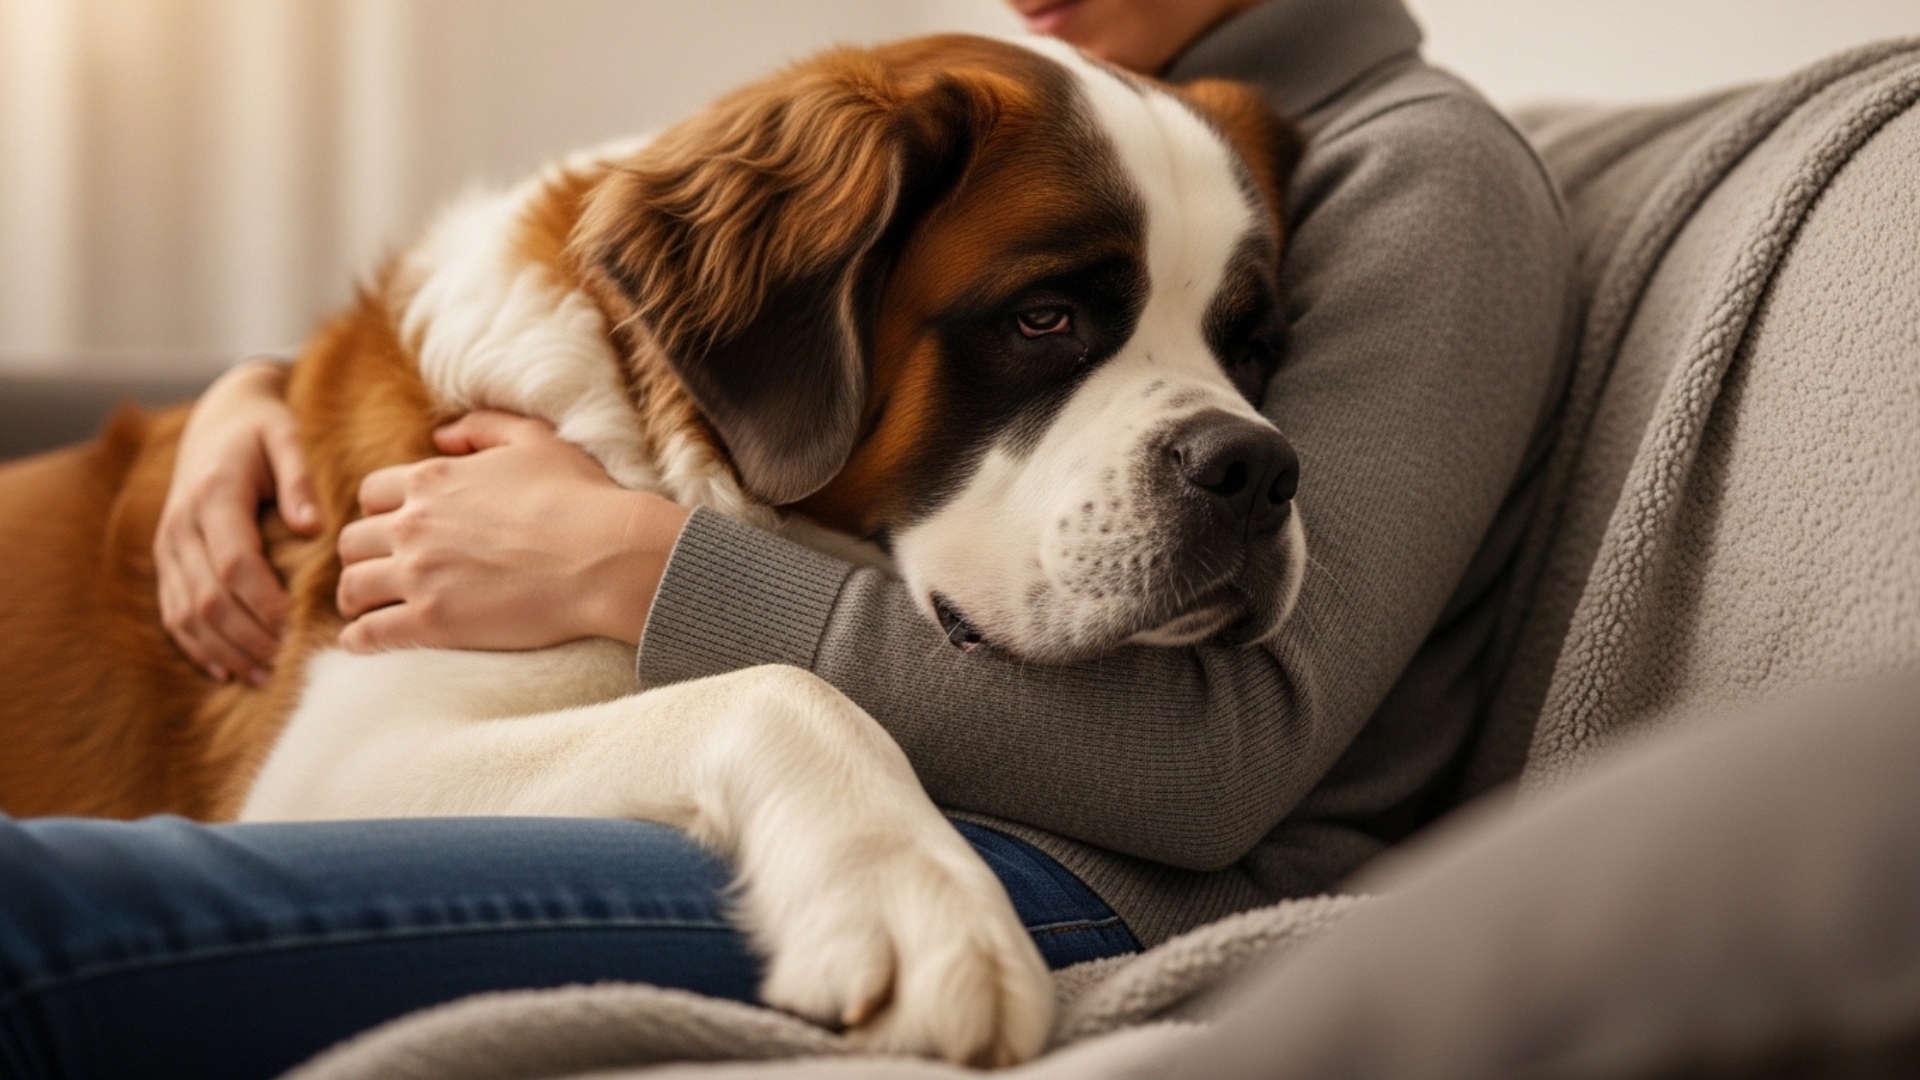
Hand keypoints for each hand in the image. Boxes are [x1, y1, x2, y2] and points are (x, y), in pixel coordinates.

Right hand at [155, 359, 320, 683]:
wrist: (218, 419)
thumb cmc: (264, 429)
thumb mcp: (286, 436)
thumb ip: (300, 478)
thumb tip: (314, 527)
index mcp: (213, 496)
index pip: (235, 564)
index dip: (265, 603)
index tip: (300, 629)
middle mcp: (181, 525)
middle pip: (209, 598)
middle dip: (251, 637)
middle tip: (292, 664)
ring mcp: (168, 546)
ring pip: (187, 613)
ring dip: (226, 650)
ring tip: (268, 678)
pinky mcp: (166, 561)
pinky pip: (172, 613)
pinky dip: (198, 646)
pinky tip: (228, 671)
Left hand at [336, 411, 690, 652]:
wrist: (605, 557)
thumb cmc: (579, 496)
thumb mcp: (534, 439)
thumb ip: (481, 427)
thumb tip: (440, 436)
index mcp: (431, 480)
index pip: (372, 494)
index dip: (383, 512)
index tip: (399, 529)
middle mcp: (412, 525)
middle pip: (352, 541)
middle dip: (365, 555)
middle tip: (383, 570)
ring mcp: (418, 575)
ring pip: (352, 588)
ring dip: (357, 597)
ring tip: (370, 609)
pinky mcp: (430, 621)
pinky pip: (368, 634)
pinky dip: (358, 639)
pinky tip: (364, 642)